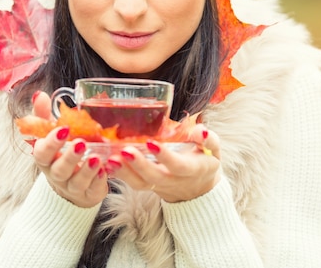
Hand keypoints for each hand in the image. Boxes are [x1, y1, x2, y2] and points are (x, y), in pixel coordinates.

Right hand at [31, 91, 107, 207]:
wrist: (71, 183)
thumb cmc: (60, 153)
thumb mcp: (52, 133)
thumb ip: (44, 115)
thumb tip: (39, 94)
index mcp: (45, 158)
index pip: (42, 152)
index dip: (51, 142)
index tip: (64, 129)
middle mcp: (56, 174)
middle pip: (59, 169)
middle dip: (69, 157)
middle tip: (81, 143)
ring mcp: (71, 187)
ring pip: (76, 182)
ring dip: (86, 170)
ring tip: (95, 158)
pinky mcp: (88, 194)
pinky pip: (92, 190)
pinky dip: (98, 181)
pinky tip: (105, 170)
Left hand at [106, 125, 220, 202]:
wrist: (198, 189)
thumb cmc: (204, 161)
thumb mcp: (214, 150)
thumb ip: (209, 139)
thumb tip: (200, 130)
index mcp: (191, 169)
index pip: (177, 165)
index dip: (165, 156)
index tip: (151, 143)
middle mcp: (173, 180)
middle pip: (154, 177)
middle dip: (139, 165)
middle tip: (124, 151)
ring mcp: (158, 186)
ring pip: (139, 183)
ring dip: (124, 172)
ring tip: (110, 159)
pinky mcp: (147, 186)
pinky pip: (131, 183)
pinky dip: (118, 175)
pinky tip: (106, 164)